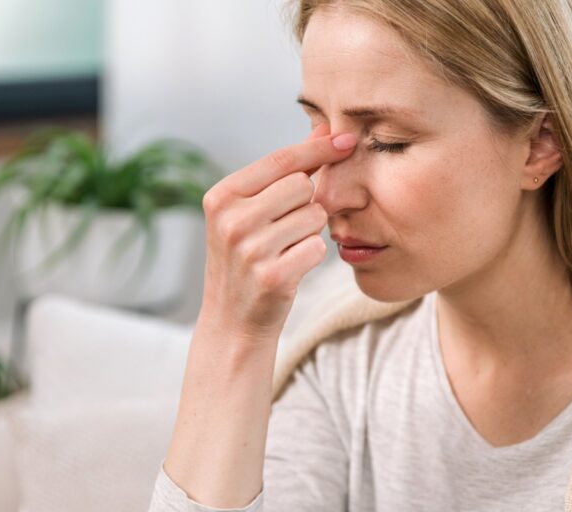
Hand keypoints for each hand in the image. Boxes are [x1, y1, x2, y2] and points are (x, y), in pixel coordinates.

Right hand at [198, 122, 356, 340]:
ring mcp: (250, 250)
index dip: (319, 148)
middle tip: (288, 227)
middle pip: (303, 186)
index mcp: (222, 197)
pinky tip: (291, 267)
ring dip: (311, 231)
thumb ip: (283, 173)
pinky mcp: (272, 277)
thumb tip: (324, 131)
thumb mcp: (250, 213)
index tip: (349, 139)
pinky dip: (312, 256)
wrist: (233, 321)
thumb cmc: (247, 259)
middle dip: (308, 203)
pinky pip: (318, 248)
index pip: (281, 160)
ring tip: (286, 249)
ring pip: (314, 216)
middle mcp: (231, 221)